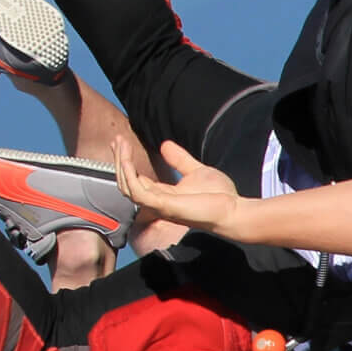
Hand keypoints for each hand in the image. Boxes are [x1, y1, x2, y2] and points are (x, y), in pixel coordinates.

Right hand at [114, 139, 245, 236]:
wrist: (234, 210)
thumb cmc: (220, 197)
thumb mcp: (196, 171)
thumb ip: (180, 160)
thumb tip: (165, 145)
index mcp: (163, 195)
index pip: (134, 179)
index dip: (125, 161)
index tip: (121, 142)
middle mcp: (157, 202)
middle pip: (127, 182)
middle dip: (119, 160)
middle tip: (117, 140)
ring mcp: (160, 206)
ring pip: (128, 187)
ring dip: (121, 165)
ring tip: (121, 145)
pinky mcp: (165, 207)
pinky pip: (138, 193)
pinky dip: (130, 176)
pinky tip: (127, 160)